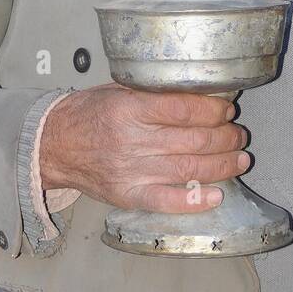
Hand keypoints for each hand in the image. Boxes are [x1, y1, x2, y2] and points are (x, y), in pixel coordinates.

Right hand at [39, 83, 249, 214]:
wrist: (52, 146)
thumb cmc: (86, 115)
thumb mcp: (116, 91)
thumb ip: (154, 92)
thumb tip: (199, 93)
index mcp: (128, 110)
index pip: (183, 110)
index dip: (213, 111)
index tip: (226, 109)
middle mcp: (131, 141)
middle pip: (192, 140)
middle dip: (225, 137)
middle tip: (238, 133)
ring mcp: (130, 171)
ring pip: (188, 170)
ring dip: (222, 165)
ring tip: (240, 158)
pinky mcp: (128, 195)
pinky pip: (167, 201)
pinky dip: (195, 200)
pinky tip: (217, 194)